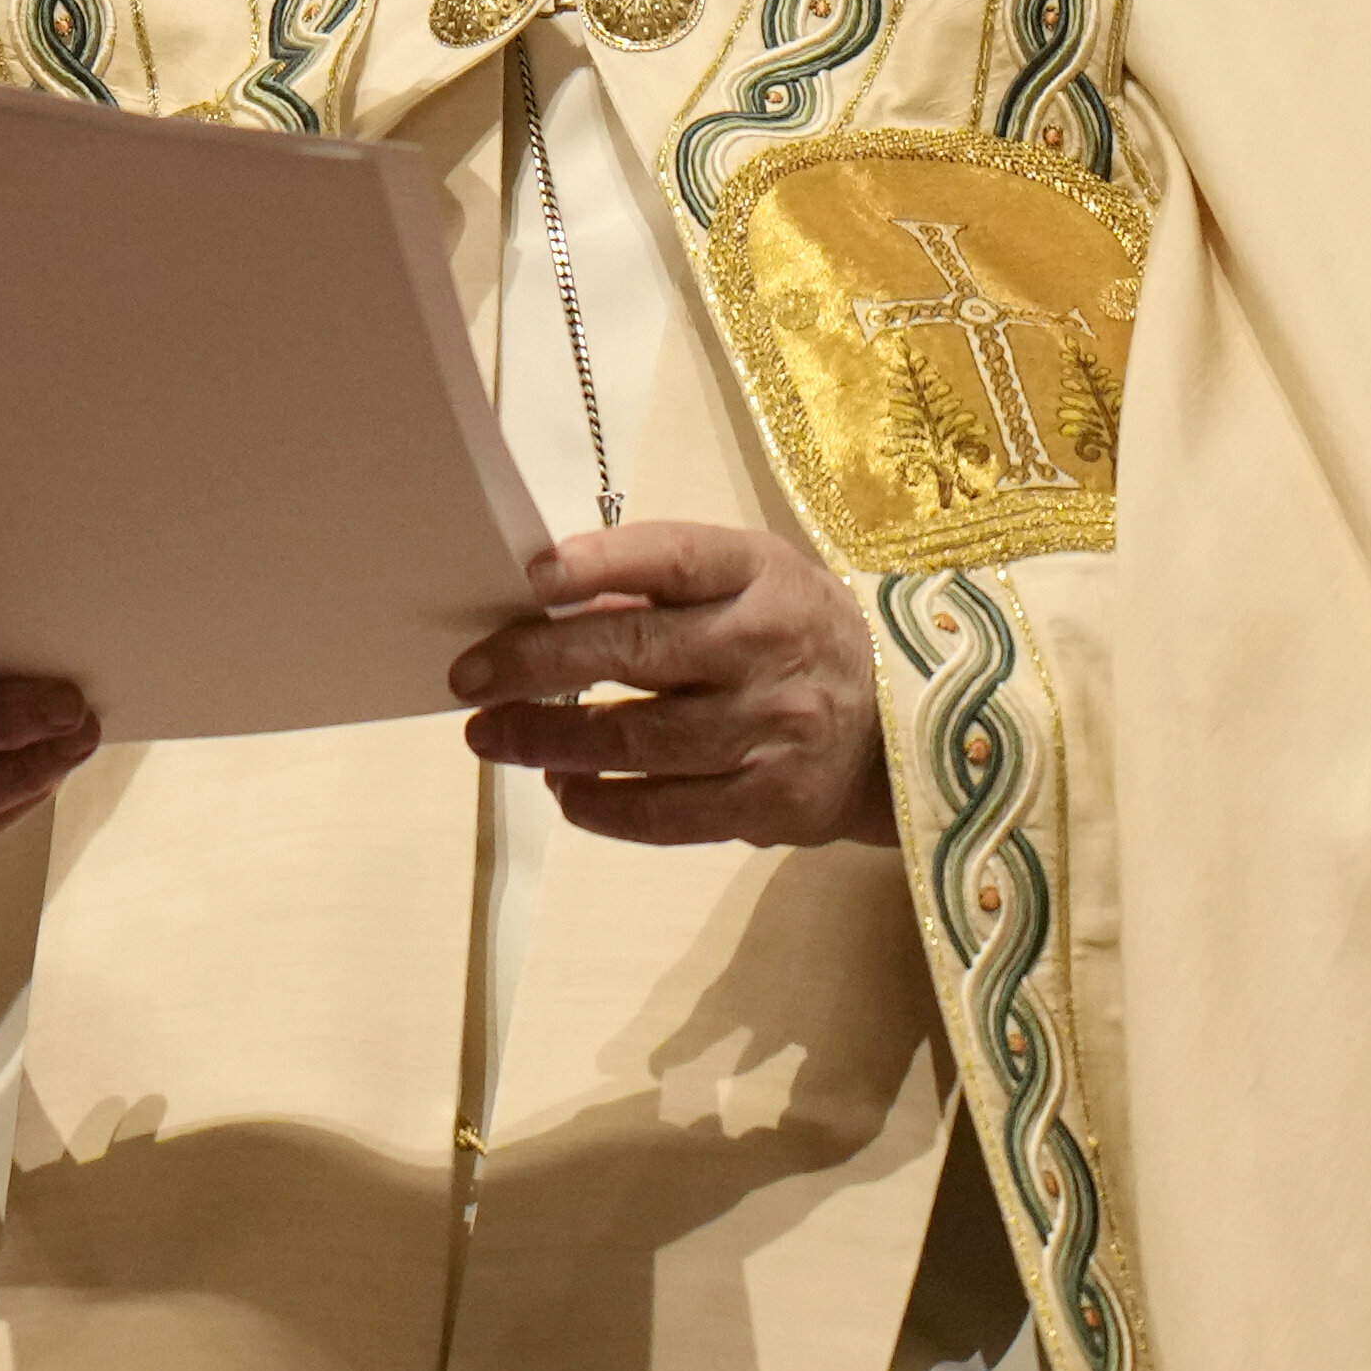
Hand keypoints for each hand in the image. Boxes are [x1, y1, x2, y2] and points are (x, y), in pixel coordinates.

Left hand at [452, 522, 892, 849]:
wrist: (902, 725)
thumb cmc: (793, 634)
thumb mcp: (751, 580)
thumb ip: (661, 584)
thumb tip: (541, 601)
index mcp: (763, 574)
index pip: (673, 558)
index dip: (597, 565)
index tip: (528, 578)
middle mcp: (770, 647)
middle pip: (637, 651)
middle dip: (536, 664)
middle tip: (468, 676)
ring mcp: (773, 730)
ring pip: (636, 739)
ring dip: (547, 740)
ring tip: (490, 736)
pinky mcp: (770, 803)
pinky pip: (665, 812)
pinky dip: (600, 804)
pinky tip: (563, 788)